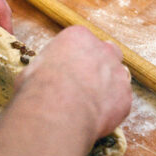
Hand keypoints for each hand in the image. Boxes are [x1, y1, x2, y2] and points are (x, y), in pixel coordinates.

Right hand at [17, 26, 131, 139]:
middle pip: (107, 53)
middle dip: (98, 65)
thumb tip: (39, 79)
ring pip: (117, 78)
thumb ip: (44, 70)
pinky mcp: (125, 98)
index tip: (66, 70)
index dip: (73, 57)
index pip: (80, 41)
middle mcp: (102, 50)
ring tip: (87, 105)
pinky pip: (120, 102)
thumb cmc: (38, 88)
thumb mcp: (31, 71)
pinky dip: (109, 110)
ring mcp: (117, 73)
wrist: (56, 112)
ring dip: (106, 88)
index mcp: (77, 38)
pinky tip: (93, 118)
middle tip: (83, 83)